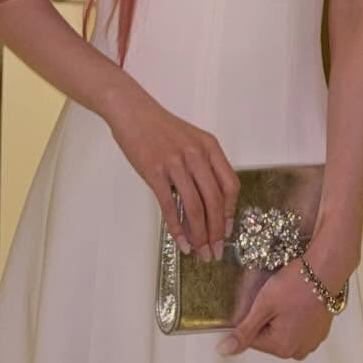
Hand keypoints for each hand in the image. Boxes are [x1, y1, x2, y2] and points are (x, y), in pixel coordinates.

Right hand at [104, 81, 239, 259]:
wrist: (132, 111)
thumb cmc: (160, 127)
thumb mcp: (190, 140)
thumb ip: (202, 167)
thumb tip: (207, 207)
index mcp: (209, 146)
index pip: (230, 185)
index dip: (229, 212)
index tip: (226, 231)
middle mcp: (196, 154)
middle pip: (214, 200)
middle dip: (216, 232)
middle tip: (213, 251)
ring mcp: (175, 163)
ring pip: (194, 207)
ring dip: (199, 235)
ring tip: (199, 251)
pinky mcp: (155, 172)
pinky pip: (169, 206)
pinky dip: (176, 228)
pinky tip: (180, 241)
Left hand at [216, 259, 336, 360]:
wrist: (325, 270)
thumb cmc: (294, 285)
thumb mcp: (263, 305)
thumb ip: (243, 331)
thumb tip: (223, 351)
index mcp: (282, 348)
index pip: (252, 338)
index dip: (252, 316)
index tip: (260, 300)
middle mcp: (298, 351)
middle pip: (269, 337)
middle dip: (267, 318)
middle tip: (275, 297)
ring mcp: (312, 342)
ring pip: (284, 331)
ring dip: (281, 317)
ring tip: (287, 297)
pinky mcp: (321, 332)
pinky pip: (299, 327)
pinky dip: (295, 316)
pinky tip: (298, 300)